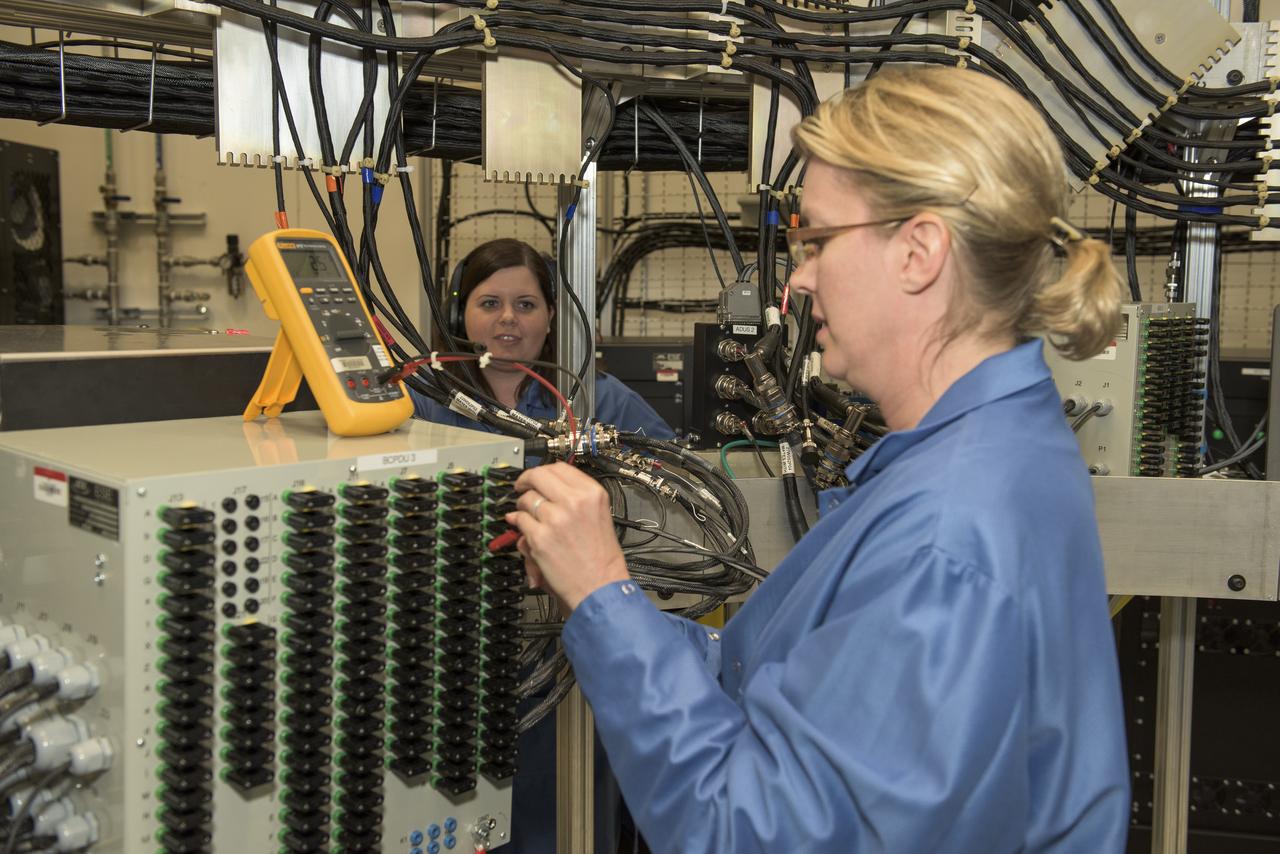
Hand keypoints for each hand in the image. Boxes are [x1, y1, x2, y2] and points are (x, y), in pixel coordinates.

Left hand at [505, 463, 629, 612]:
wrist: (599, 587)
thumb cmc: (601, 558)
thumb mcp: (599, 516)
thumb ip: (575, 499)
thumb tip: (546, 487)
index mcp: (592, 494)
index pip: (559, 467)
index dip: (543, 471)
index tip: (536, 477)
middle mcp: (574, 502)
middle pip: (538, 475)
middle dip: (525, 481)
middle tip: (521, 488)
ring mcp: (555, 518)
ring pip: (526, 499)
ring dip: (522, 507)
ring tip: (529, 518)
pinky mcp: (539, 537)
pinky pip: (519, 521)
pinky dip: (518, 526)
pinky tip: (525, 532)